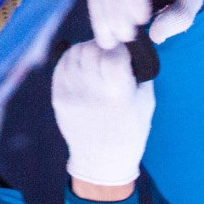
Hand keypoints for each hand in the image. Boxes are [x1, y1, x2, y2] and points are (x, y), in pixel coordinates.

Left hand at [51, 40, 153, 188]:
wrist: (102, 160)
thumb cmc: (130, 128)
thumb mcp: (146, 100)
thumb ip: (138, 71)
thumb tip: (128, 42)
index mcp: (119, 95)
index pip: (113, 53)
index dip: (119, 47)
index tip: (123, 52)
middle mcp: (93, 94)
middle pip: (91, 49)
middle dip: (102, 46)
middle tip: (108, 53)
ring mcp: (72, 96)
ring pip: (74, 53)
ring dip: (86, 50)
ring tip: (95, 59)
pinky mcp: (58, 98)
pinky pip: (62, 65)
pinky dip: (72, 60)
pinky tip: (82, 65)